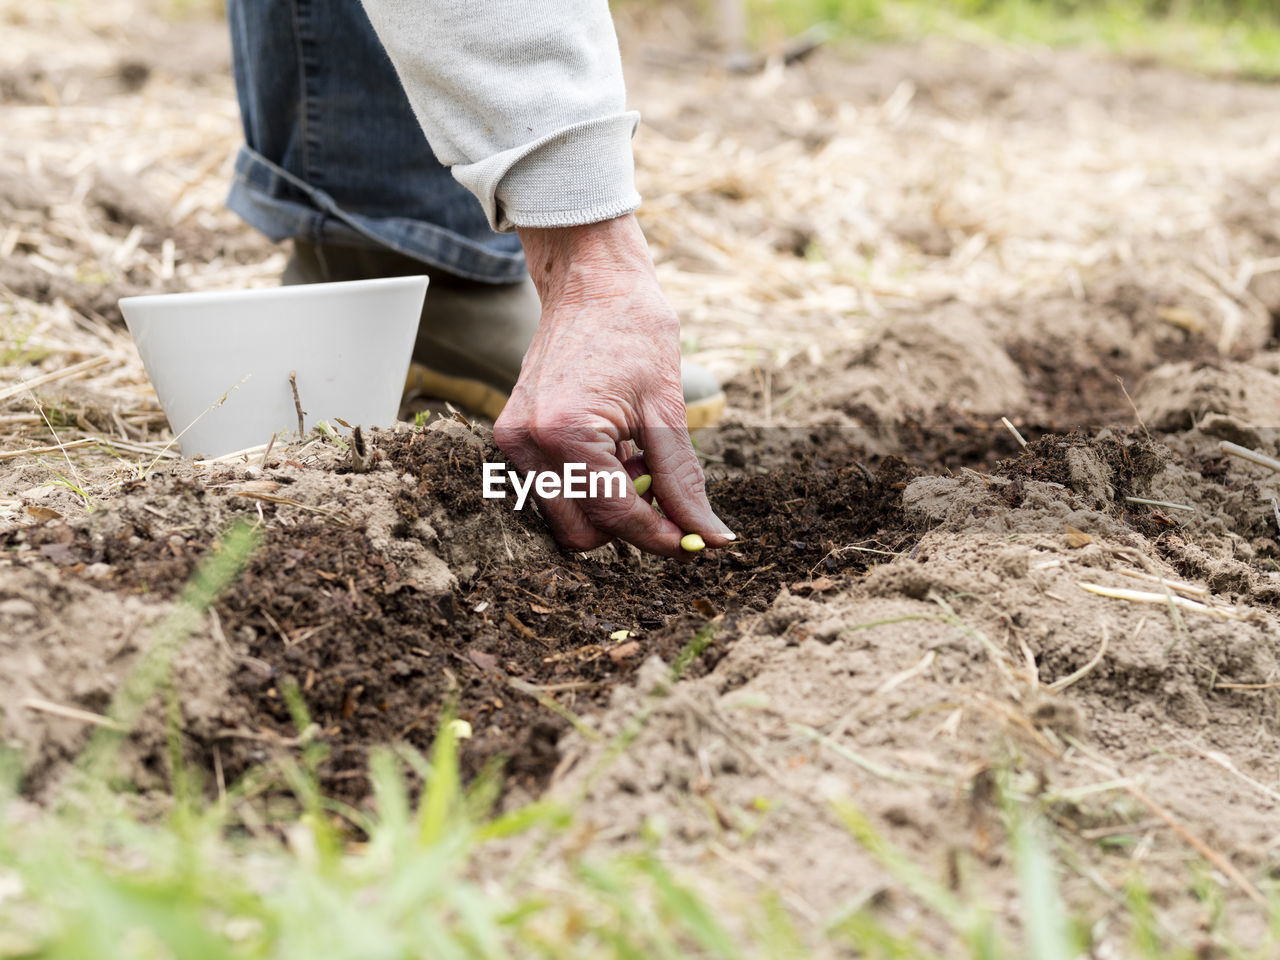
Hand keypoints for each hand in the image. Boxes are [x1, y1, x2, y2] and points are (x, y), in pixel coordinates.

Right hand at [494, 214, 734, 556]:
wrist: (591, 281)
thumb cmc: (633, 329)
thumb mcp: (668, 408)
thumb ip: (683, 480)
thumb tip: (710, 536)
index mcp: (567, 433)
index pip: (616, 516)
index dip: (662, 537)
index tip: (696, 542)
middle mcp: (528, 443)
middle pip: (582, 533)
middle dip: (630, 526)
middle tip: (666, 495)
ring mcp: (514, 441)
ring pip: (566, 518)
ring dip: (609, 507)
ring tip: (638, 459)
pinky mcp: (513, 436)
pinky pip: (555, 489)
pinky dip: (591, 485)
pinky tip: (617, 451)